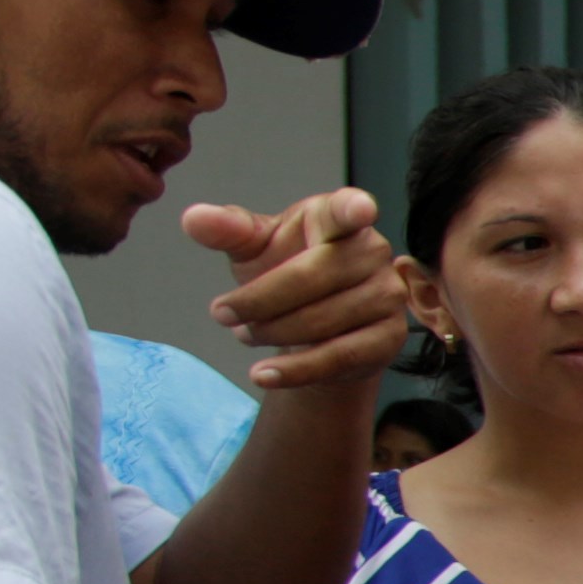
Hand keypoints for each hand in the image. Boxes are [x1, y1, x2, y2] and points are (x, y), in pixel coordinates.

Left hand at [185, 188, 409, 397]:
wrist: (320, 323)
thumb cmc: (288, 269)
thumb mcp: (254, 247)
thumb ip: (228, 231)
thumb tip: (193, 219)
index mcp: (338, 219)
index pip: (347, 210)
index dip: (355, 209)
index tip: (360, 209)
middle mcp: (373, 252)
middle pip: (311, 277)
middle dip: (259, 300)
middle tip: (221, 313)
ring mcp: (387, 295)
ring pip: (322, 321)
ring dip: (272, 332)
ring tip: (244, 334)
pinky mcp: (389, 337)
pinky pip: (339, 356)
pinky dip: (296, 370)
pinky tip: (263, 373)